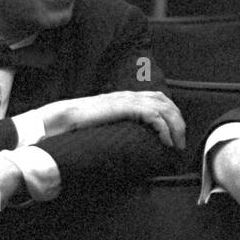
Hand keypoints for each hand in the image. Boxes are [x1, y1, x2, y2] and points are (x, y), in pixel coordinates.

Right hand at [38, 91, 185, 148]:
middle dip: (178, 122)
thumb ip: (116, 125)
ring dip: (175, 127)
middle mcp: (128, 95)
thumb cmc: (76, 125)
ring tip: (177, 144)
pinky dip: (164, 128)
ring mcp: (126, 100)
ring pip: (164, 108)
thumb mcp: (102, 123)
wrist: (58, 119)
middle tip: (181, 141)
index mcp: (124, 98)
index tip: (175, 133)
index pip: (157, 98)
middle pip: (166, 102)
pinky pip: (153, 116)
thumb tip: (126, 139)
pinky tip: (166, 141)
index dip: (171, 114)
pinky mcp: (123, 108)